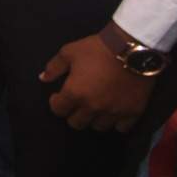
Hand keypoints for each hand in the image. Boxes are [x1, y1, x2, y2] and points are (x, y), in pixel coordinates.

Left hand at [40, 31, 154, 131]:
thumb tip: (43, 79)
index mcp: (75, 93)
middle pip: (76, 123)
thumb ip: (54, 67)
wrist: (131, 48)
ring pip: (98, 127)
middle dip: (73, 114)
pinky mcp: (133, 113)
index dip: (56, 103)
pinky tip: (114, 113)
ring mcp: (113, 112)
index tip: (59, 96)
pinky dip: (116, 123)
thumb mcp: (69, 52)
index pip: (58, 110)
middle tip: (77, 103)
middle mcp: (93, 107)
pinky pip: (122, 128)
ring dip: (94, 119)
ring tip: (95, 108)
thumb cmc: (96, 49)